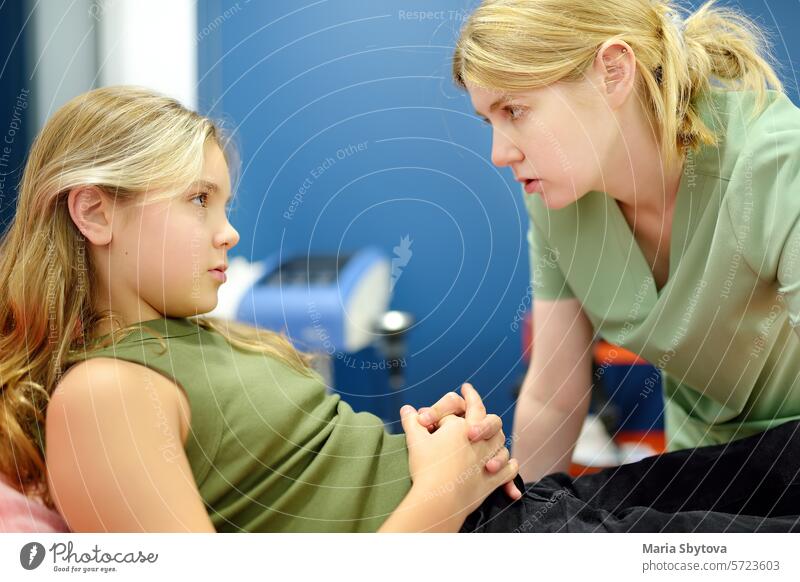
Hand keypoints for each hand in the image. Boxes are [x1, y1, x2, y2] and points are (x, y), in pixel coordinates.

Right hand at [399, 395, 518, 521]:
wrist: (438, 499)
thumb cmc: (426, 467)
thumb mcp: (415, 440)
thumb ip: (411, 422)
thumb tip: (406, 408)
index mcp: (463, 426)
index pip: (468, 405)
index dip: (468, 395)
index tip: (467, 387)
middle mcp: (481, 440)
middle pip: (491, 421)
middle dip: (484, 416)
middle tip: (476, 408)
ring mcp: (489, 460)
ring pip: (502, 444)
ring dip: (498, 440)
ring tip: (493, 439)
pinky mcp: (493, 481)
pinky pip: (508, 470)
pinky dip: (510, 466)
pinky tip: (510, 464)